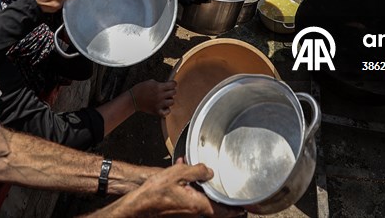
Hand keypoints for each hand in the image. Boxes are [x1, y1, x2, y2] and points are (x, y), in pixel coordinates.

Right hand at [116, 160, 240, 217]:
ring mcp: (187, 213)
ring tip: (203, 173)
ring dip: (205, 189)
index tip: (246, 208)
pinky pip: (191, 199)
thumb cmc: (155, 192)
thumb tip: (209, 172)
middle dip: (222, 197)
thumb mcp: (178, 174)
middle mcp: (195, 212)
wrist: (138, 205)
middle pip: (215, 207)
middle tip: (232, 192)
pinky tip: (184, 172)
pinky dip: (193, 188)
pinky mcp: (179, 210)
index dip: (237, 211)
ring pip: (202, 201)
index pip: (224, 212)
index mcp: (199, 205)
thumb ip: (197, 170)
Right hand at [130, 80, 175, 116]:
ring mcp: (159, 104)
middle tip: (167, 91)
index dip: (173, 83)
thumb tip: (168, 84)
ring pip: (172, 102)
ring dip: (169, 100)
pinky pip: (167, 112)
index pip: (173, 84)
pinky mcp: (156, 111)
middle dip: (171, 91)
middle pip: (174, 92)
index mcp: (158, 87)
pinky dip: (167, 109)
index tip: (172, 84)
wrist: (132, 99)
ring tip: (164, 99)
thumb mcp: (150, 82)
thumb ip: (160, 83)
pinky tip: (164, 106)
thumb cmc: (140, 89)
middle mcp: (160, 95)